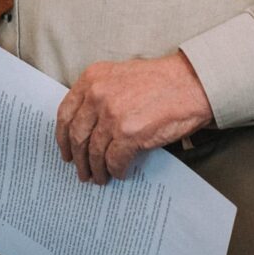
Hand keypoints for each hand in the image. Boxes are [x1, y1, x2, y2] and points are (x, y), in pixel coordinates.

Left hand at [55, 52, 214, 183]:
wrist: (190, 83)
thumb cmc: (159, 80)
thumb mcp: (119, 76)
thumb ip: (100, 94)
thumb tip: (88, 127)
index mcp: (92, 78)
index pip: (65, 113)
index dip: (62, 137)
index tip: (66, 151)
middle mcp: (98, 95)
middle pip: (77, 135)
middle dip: (78, 159)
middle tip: (82, 171)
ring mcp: (112, 115)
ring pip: (94, 152)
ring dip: (96, 170)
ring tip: (100, 178)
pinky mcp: (129, 134)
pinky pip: (114, 161)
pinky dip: (116, 170)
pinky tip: (120, 173)